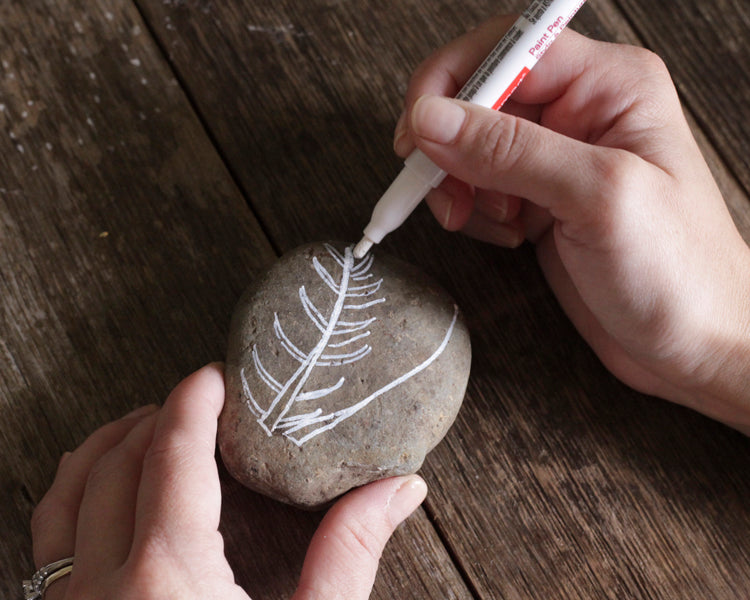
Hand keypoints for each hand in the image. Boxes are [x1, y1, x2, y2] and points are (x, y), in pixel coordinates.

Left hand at [30, 363, 426, 598]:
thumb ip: (350, 553)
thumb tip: (401, 488)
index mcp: (167, 577)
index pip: (171, 452)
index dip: (193, 400)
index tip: (213, 376)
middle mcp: (99, 588)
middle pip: (113, 462)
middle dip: (151, 416)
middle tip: (191, 403)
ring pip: (59, 498)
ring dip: (101, 450)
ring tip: (139, 431)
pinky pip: (41, 546)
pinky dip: (69, 501)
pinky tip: (101, 505)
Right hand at [395, 17, 749, 431]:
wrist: (692, 345)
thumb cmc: (677, 272)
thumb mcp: (596, 198)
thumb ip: (510, 152)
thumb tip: (431, 117)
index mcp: (609, 86)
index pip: (507, 49)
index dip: (453, 82)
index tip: (418, 130)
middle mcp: (581, 113)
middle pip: (480, 97)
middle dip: (450, 143)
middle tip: (443, 188)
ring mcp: (557, 159)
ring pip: (471, 145)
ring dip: (460, 183)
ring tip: (489, 221)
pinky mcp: (540, 200)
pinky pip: (480, 186)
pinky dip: (475, 212)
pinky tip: (508, 236)